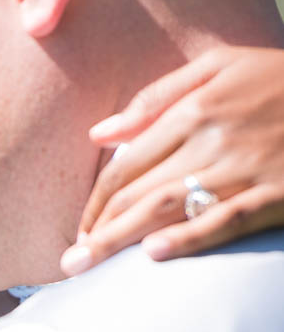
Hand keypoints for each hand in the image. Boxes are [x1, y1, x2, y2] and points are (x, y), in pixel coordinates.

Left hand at [62, 46, 283, 274]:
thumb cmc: (279, 80)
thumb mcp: (220, 66)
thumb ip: (155, 97)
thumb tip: (99, 134)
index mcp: (194, 107)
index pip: (126, 164)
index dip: (96, 202)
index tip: (78, 230)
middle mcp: (212, 138)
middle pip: (139, 191)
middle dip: (97, 229)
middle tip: (69, 263)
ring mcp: (244, 168)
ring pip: (169, 207)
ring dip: (122, 239)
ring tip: (88, 266)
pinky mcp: (274, 194)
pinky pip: (225, 219)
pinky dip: (189, 237)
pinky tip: (155, 255)